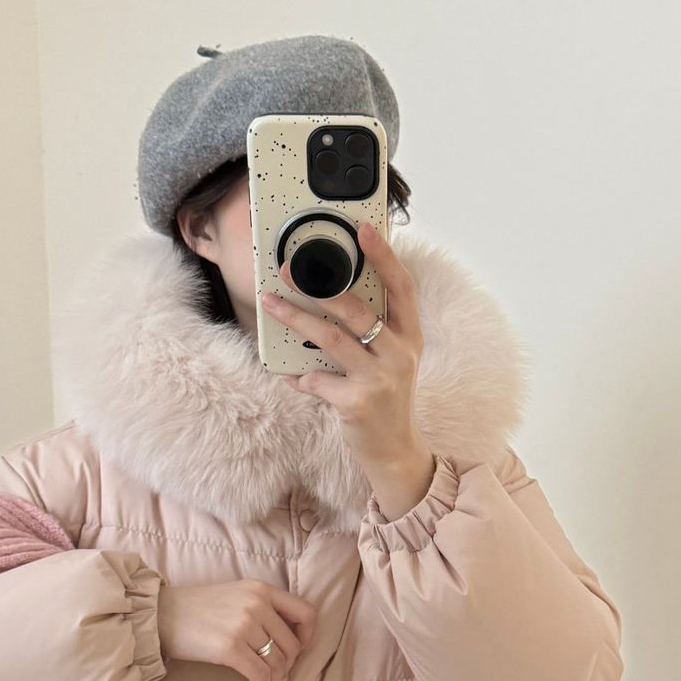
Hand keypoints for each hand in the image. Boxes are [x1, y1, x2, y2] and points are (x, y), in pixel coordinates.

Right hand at [158, 580, 315, 680]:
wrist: (158, 614)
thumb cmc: (194, 609)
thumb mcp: (234, 595)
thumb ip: (261, 608)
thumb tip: (286, 642)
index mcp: (261, 589)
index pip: (306, 612)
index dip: (308, 636)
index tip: (297, 650)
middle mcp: (257, 604)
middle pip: (292, 645)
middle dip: (287, 667)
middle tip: (274, 676)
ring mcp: (244, 625)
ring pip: (278, 663)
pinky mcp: (230, 647)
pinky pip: (261, 675)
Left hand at [260, 221, 435, 516]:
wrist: (395, 451)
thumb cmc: (385, 398)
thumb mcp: (389, 360)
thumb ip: (370, 330)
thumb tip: (329, 294)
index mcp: (409, 336)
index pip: (401, 287)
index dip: (384, 256)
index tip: (363, 229)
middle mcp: (399, 354)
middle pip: (357, 309)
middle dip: (318, 285)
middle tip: (288, 268)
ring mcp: (380, 379)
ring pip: (331, 339)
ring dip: (296, 319)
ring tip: (271, 303)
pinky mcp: (358, 403)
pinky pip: (317, 380)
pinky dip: (298, 376)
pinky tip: (290, 374)